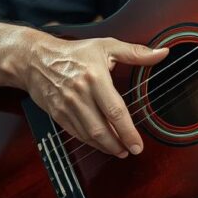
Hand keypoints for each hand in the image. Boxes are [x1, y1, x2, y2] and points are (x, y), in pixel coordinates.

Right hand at [16, 34, 167, 157]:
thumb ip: (136, 52)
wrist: (36, 59)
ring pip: (88, 134)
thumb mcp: (107, 46)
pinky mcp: (57, 114)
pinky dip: (89, 142)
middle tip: (131, 151)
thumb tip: (162, 53)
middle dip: (118, 144)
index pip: (115, 111)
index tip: (137, 144)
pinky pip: (75, 133)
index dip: (128, 131)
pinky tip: (100, 143)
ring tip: (119, 150)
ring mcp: (66, 106)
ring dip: (105, 146)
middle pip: (101, 128)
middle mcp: (80, 94)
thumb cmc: (74, 52)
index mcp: (95, 78)